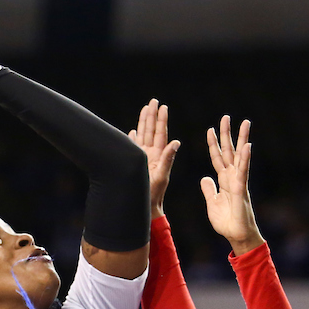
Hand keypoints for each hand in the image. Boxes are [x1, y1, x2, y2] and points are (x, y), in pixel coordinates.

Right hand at [128, 98, 179, 217]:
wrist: (144, 207)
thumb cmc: (153, 195)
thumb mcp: (162, 176)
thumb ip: (168, 159)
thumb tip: (176, 142)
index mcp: (159, 155)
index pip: (160, 133)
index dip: (161, 120)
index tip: (162, 106)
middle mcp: (151, 154)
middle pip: (151, 131)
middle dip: (151, 116)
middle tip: (153, 101)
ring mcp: (142, 159)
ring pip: (142, 136)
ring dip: (143, 123)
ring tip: (145, 109)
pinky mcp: (134, 164)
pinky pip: (133, 147)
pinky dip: (132, 138)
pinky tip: (132, 131)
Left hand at [200, 116, 264, 255]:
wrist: (236, 235)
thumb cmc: (226, 221)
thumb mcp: (212, 203)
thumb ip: (209, 189)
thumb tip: (205, 178)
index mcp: (224, 180)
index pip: (217, 157)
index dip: (213, 144)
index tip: (210, 129)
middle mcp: (232, 177)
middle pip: (229, 151)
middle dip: (227, 134)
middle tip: (226, 116)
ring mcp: (238, 181)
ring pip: (240, 156)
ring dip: (241, 139)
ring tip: (244, 122)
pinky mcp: (241, 189)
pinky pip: (243, 171)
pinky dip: (245, 159)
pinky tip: (247, 146)